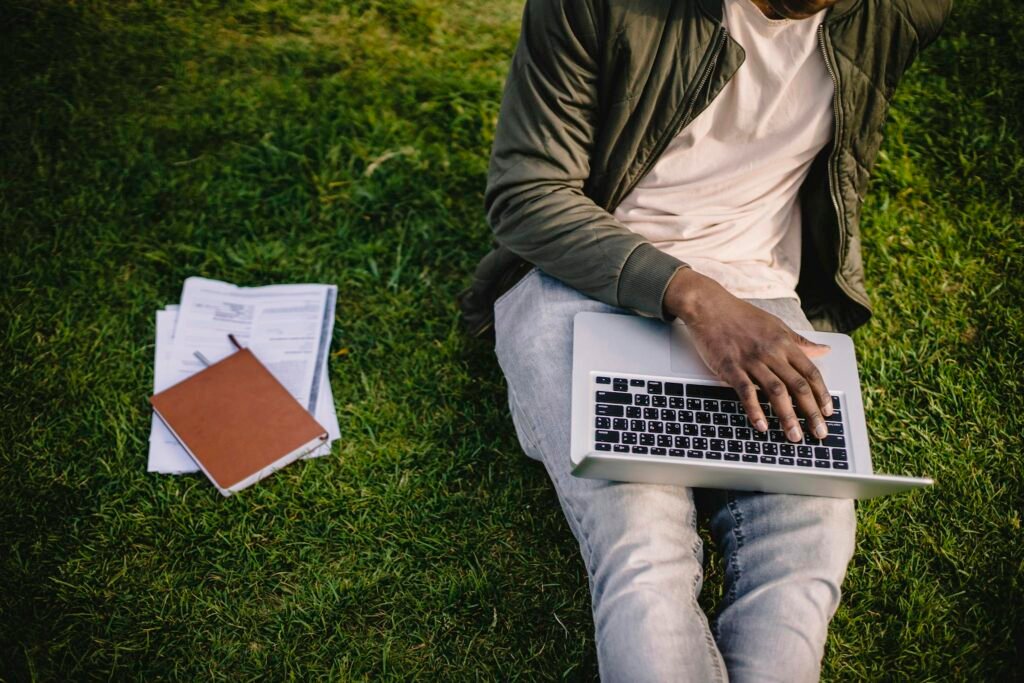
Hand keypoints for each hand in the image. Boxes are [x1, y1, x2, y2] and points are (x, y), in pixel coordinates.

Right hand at [664, 268, 833, 442]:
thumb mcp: (776, 325)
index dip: (822, 395)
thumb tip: (823, 350)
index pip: (810, 372)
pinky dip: (754, 410)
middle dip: (811, 413)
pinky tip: (761, 425)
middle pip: (798, 386)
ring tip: (795, 436)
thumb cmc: (742, 316)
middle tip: (819, 433)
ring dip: (787, 416)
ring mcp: (750, 360)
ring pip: (775, 392)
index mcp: (784, 343)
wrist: (709, 306)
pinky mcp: (730, 366)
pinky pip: (745, 391)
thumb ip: (800, 342)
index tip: (828, 413)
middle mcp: (771, 352)